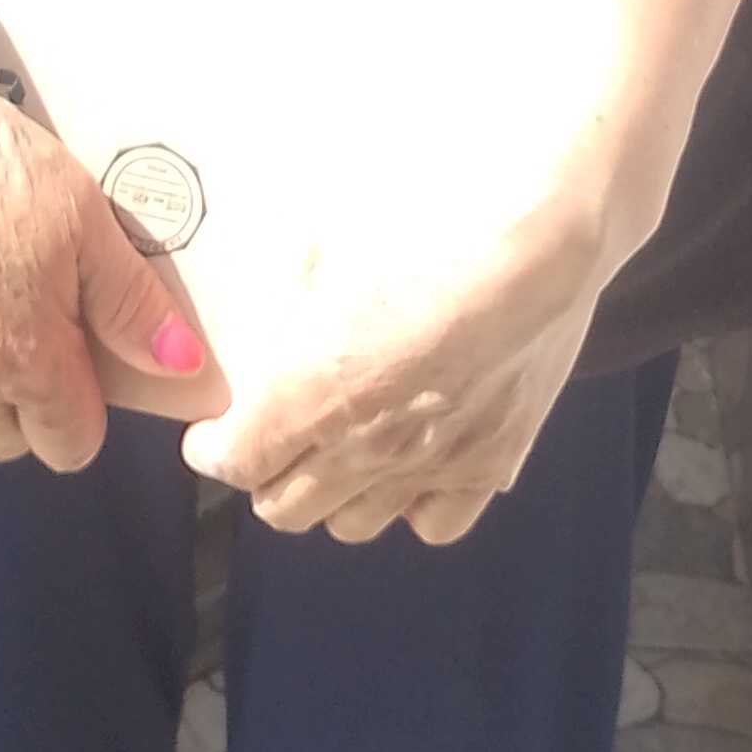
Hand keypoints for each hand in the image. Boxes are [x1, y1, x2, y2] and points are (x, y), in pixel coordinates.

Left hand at [180, 139, 622, 544]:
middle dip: (267, 476)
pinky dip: (411, 506)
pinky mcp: (488, 468)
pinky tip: (414, 468)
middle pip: (283, 508)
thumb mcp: (334, 242)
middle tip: (275, 440)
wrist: (539, 244)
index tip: (212, 435)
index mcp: (311, 388)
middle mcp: (361, 444)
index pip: (236, 460)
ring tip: (341, 455)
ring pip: (350, 526)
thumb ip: (293, 289)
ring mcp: (428, 466)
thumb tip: (276, 301)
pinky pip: (432, 525)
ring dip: (333, 495)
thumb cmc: (431, 226)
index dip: (215, 449)